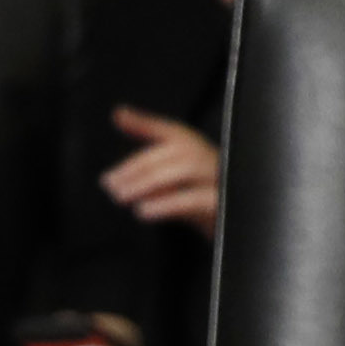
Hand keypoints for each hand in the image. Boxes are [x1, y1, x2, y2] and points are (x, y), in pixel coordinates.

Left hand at [102, 109, 223, 233]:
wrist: (234, 230)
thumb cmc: (200, 195)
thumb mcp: (174, 171)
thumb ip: (148, 144)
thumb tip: (119, 114)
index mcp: (201, 150)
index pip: (173, 131)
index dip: (145, 123)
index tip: (119, 116)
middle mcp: (214, 160)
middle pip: (178, 150)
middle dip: (139, 165)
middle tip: (111, 182)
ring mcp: (220, 182)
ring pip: (186, 170)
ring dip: (149, 182)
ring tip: (122, 196)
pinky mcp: (222, 206)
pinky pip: (195, 201)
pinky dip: (167, 204)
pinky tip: (143, 211)